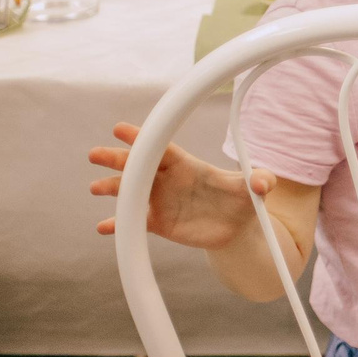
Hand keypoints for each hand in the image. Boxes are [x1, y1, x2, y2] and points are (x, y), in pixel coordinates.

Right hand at [89, 123, 272, 245]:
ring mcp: (159, 201)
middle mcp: (167, 180)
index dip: (143, 139)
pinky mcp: (158, 223)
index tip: (121, 129)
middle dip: (116, 159)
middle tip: (95, 153)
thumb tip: (263, 183)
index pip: (162, 148)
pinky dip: (118, 224)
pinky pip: (134, 222)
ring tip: (95, 188)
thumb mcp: (254, 189)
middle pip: (138, 166)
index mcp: (186, 165)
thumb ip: (261, 180)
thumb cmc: (242, 199)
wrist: (235, 227)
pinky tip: (103, 226)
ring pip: (130, 192)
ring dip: (112, 189)